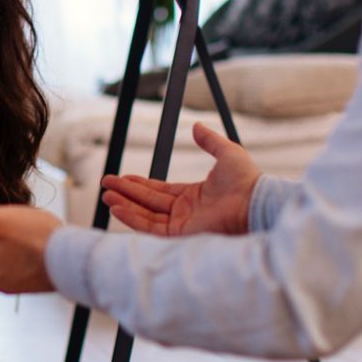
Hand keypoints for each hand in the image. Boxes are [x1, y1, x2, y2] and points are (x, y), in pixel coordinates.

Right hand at [100, 122, 257, 236]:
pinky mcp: (180, 235)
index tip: (123, 178)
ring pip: (145, 214)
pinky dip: (132, 218)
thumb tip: (197, 126)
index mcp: (195, 196)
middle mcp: (186, 212)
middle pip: (148, 201)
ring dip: (125, 205)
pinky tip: (117, 208)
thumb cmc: (247, 181)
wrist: (254, 204)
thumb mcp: (227, 153)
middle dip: (126, 192)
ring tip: (106, 196)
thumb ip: (210, 141)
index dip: (140, 184)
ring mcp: (182, 225)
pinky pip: (150, 227)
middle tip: (106, 185)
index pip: (160, 190)